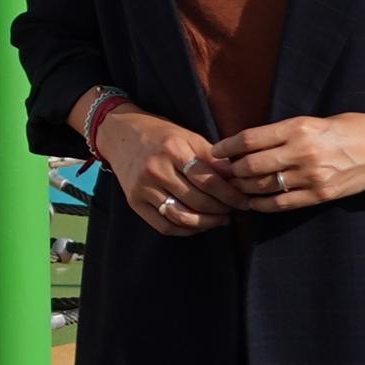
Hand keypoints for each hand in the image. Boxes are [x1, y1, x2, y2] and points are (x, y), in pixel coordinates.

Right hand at [93, 105, 238, 236]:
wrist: (119, 134)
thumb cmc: (160, 135)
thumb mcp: (188, 136)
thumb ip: (212, 157)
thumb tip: (237, 177)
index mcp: (173, 149)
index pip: (209, 181)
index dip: (231, 195)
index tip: (244, 201)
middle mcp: (156, 169)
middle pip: (198, 201)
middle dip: (222, 210)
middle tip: (235, 211)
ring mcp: (143, 188)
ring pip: (182, 217)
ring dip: (206, 224)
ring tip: (220, 220)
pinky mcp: (134, 202)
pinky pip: (164, 226)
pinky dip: (185, 230)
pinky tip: (198, 225)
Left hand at [207, 113, 364, 213]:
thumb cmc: (349, 128)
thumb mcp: (313, 121)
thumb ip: (283, 133)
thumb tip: (250, 144)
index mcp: (298, 128)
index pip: (250, 139)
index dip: (227, 147)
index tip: (215, 152)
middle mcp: (302, 152)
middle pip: (251, 165)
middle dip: (232, 171)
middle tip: (222, 173)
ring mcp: (311, 176)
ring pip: (263, 186)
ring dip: (244, 189)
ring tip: (235, 188)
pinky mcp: (320, 195)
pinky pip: (282, 203)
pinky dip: (262, 205)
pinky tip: (253, 203)